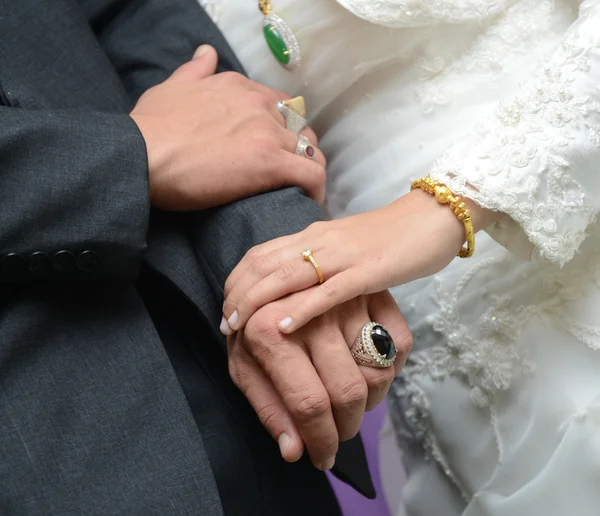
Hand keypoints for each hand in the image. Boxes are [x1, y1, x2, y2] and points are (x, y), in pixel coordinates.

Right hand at [130, 45, 325, 210]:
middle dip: (299, 148)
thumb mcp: (171, 88)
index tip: (278, 148)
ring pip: (311, 150)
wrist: (142, 155)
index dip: (283, 128)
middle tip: (290, 172)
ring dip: (309, 169)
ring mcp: (267, 132)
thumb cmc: (150, 128)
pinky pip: (312, 173)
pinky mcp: (270, 162)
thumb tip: (207, 53)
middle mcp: (258, 104)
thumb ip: (195, 70)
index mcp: (238, 86)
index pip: (279, 104)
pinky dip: (316, 187)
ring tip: (301, 189)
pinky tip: (310, 199)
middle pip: (299, 127)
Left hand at [222, 189, 502, 333]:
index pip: (262, 253)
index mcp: (313, 234)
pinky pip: (329, 290)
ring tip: (236, 327)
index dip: (238, 279)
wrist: (433, 215)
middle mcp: (320, 240)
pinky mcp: (368, 271)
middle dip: (238, 294)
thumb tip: (294, 285)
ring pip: (288, 275)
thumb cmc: (390, 235)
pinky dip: (303, 308)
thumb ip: (319, 259)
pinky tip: (284, 326)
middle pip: (265, 264)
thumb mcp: (345, 245)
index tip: (225, 304)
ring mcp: (343, 255)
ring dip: (257, 301)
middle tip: (223, 323)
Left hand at [227, 290, 411, 469]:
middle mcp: (312, 313)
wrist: (269, 278)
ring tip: (349, 402)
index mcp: (270, 332)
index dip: (322, 440)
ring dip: (370, 401)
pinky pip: (401, 344)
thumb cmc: (253, 327)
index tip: (324, 458)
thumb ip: (268, 408)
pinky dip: (392, 368)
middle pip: (350, 392)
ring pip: (379, 371)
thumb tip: (294, 452)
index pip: (309, 403)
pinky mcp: (373, 292)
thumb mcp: (244, 366)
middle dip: (347, 427)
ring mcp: (346, 299)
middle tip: (338, 432)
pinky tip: (369, 371)